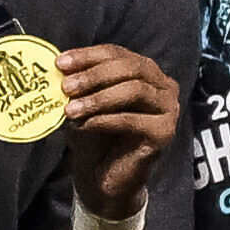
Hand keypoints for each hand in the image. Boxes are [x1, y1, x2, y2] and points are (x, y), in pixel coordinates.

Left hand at [47, 40, 185, 229]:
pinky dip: (105, 119)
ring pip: (135, 91)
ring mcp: (169, 109)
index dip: (88, 56)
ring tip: (71, 109)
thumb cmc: (94, 134)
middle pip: (131, 68)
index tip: (60, 64)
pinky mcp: (165, 132)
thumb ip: (79, 81)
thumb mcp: (83, 101)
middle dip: (94, 75)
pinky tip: (85, 124)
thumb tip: (62, 64)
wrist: (103, 176)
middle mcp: (163, 86)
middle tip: (65, 87)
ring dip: (98, 98)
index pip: (117, 53)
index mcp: (145, 70)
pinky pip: (133, 119)